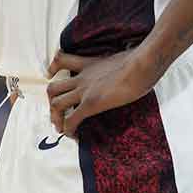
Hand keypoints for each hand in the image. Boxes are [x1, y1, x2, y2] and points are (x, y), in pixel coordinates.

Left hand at [45, 48, 159, 136]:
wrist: (141, 65)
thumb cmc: (139, 61)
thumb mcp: (121, 57)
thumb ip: (116, 63)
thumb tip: (127, 66)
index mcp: (88, 64)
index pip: (61, 59)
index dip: (53, 68)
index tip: (51, 74)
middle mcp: (82, 77)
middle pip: (53, 88)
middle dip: (51, 102)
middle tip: (56, 112)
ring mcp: (85, 91)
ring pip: (56, 103)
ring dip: (55, 118)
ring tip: (60, 127)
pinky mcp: (91, 104)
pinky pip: (72, 119)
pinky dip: (68, 129)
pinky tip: (73, 135)